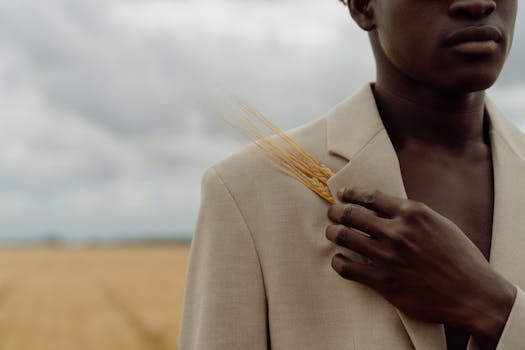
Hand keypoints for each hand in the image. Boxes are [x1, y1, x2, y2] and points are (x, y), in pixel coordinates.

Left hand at [326, 187, 515, 348]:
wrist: (472, 294)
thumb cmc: (459, 258)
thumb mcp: (439, 224)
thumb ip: (411, 214)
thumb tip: (383, 206)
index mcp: (412, 213)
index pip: (369, 196)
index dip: (350, 194)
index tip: (341, 194)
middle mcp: (397, 231)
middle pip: (350, 214)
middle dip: (335, 211)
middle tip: (332, 213)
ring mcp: (387, 256)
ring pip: (343, 237)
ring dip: (333, 233)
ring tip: (332, 233)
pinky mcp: (383, 281)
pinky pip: (346, 267)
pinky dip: (338, 261)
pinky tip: (340, 259)